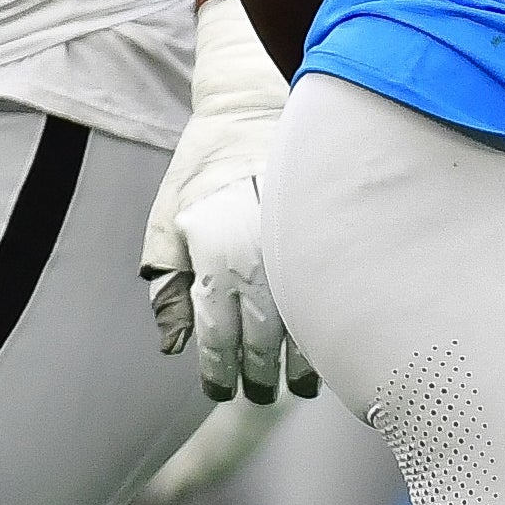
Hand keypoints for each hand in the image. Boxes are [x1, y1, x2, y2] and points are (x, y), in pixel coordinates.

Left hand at [140, 0, 315, 403]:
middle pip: (263, 342)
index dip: (218, 369)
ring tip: (296, 386)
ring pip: (307, 328)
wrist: (260, 107)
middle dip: (259, 377)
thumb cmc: (207, 162)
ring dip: (301, 366)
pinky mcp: (333, 240)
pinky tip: (330, 348)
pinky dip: (332, 332)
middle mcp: (261, 260)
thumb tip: (173, 343)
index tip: (219, 390)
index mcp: (216, 255)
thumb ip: (168, 281)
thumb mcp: (170, 216)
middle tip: (257, 396)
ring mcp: (302, 251)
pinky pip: (336, 299)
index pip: (218, 333)